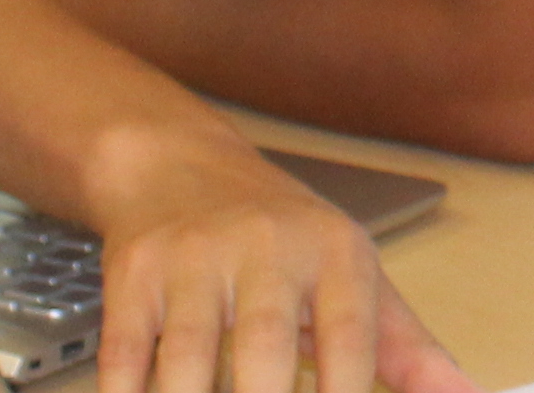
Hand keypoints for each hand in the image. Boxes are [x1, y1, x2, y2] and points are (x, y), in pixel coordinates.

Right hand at [89, 134, 481, 392]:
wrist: (179, 164)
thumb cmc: (283, 236)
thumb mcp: (355, 274)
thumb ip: (408, 347)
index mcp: (334, 254)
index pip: (350, 337)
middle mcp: (266, 249)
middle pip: (261, 349)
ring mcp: (194, 259)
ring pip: (186, 356)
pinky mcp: (133, 272)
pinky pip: (125, 351)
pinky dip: (129, 391)